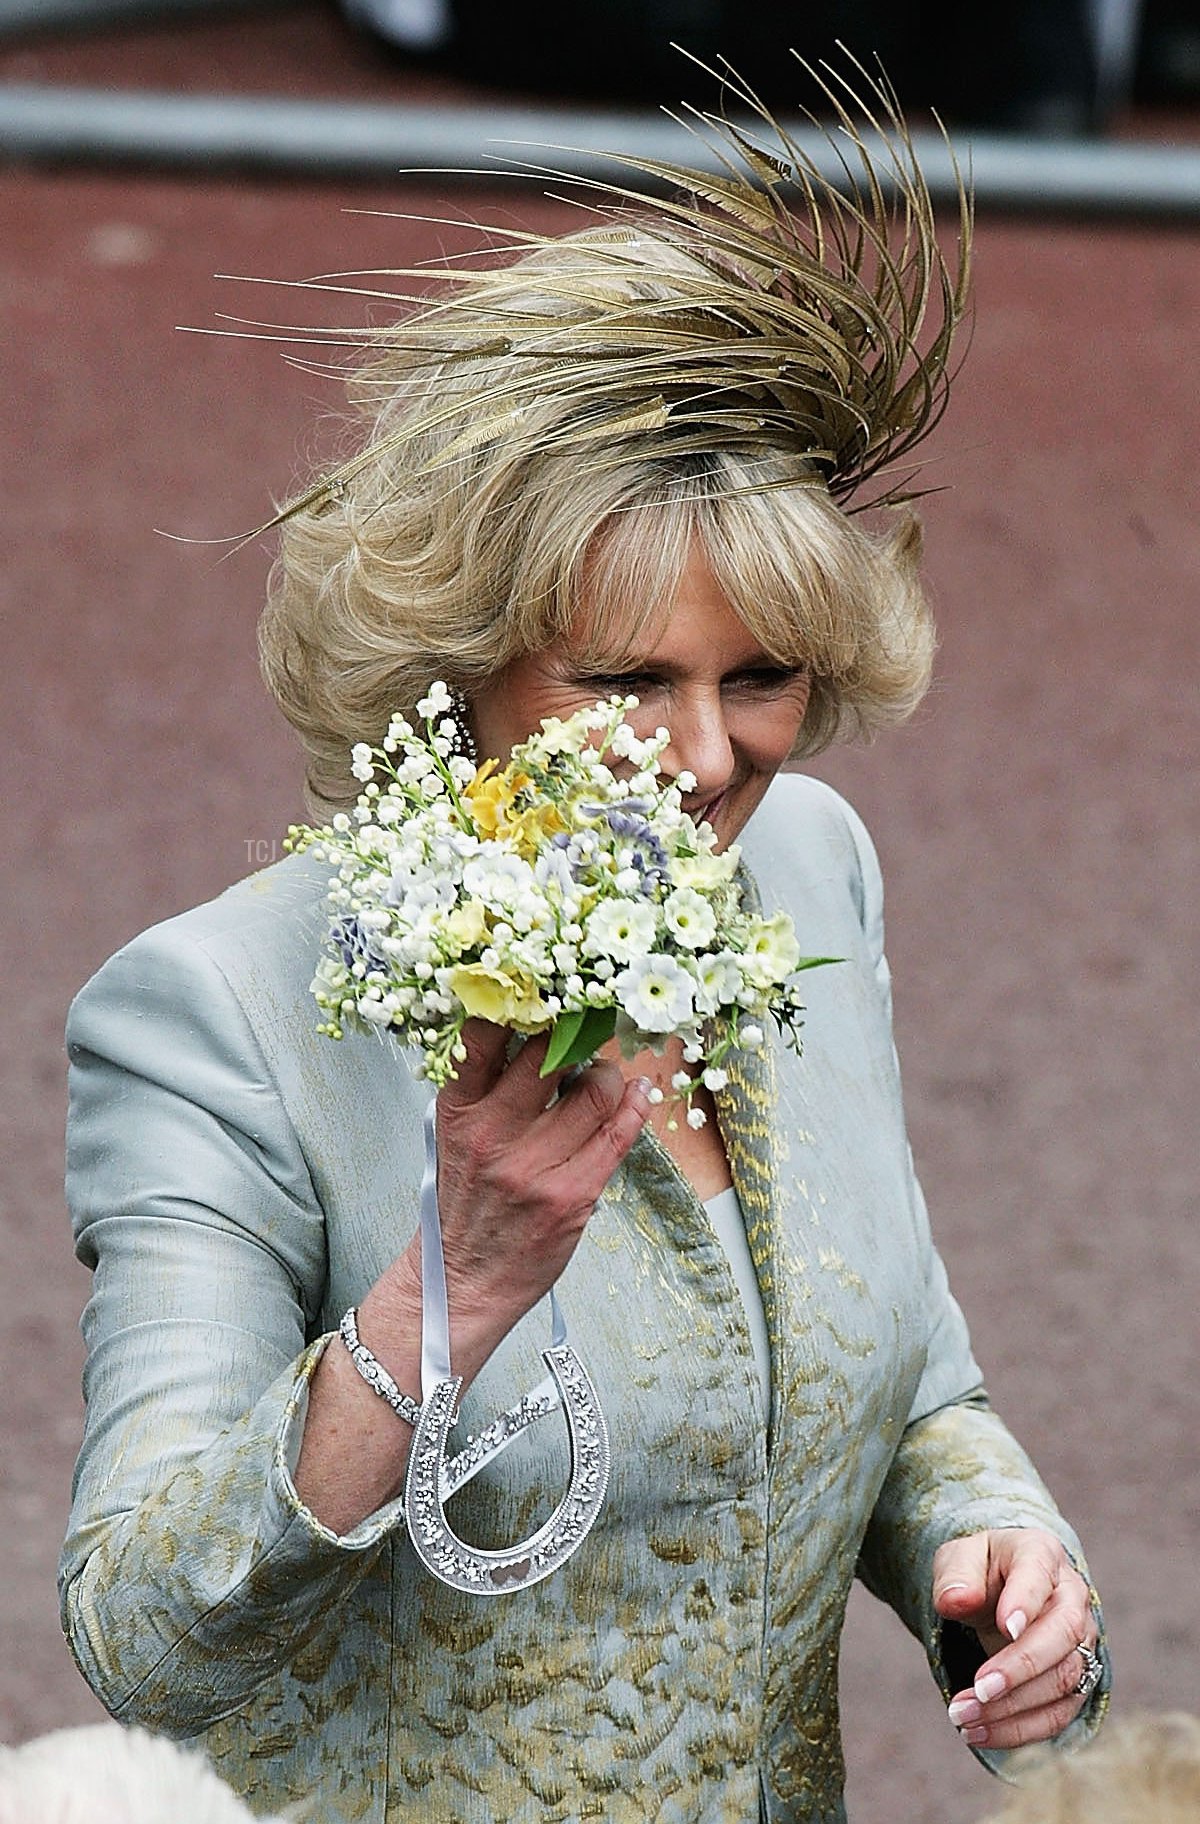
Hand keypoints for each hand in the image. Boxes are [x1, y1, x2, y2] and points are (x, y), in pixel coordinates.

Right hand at [431, 1021, 651, 1374]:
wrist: (463, 1281)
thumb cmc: (464, 1201)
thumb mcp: (453, 1136)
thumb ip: (485, 1087)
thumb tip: (536, 1029)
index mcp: (457, 1111)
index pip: (483, 1034)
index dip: (520, 999)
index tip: (546, 984)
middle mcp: (493, 1133)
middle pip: (549, 1052)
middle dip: (577, 1031)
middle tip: (591, 1024)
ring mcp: (534, 1166)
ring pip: (594, 1089)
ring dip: (609, 1074)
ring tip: (605, 1077)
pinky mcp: (572, 1195)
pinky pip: (618, 1135)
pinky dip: (635, 1106)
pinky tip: (640, 1094)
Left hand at [933, 1528, 1099, 1751]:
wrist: (1001, 1590)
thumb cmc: (979, 1570)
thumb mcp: (959, 1559)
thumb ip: (956, 1576)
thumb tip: (955, 1600)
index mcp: (1041, 1553)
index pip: (1039, 1574)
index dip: (1027, 1601)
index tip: (1005, 1627)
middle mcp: (1071, 1597)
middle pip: (1062, 1634)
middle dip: (1020, 1667)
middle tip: (978, 1689)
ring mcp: (1080, 1642)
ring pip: (1063, 1681)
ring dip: (1014, 1706)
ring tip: (962, 1717)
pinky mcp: (1074, 1682)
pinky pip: (1057, 1713)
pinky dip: (1020, 1730)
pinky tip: (978, 1734)